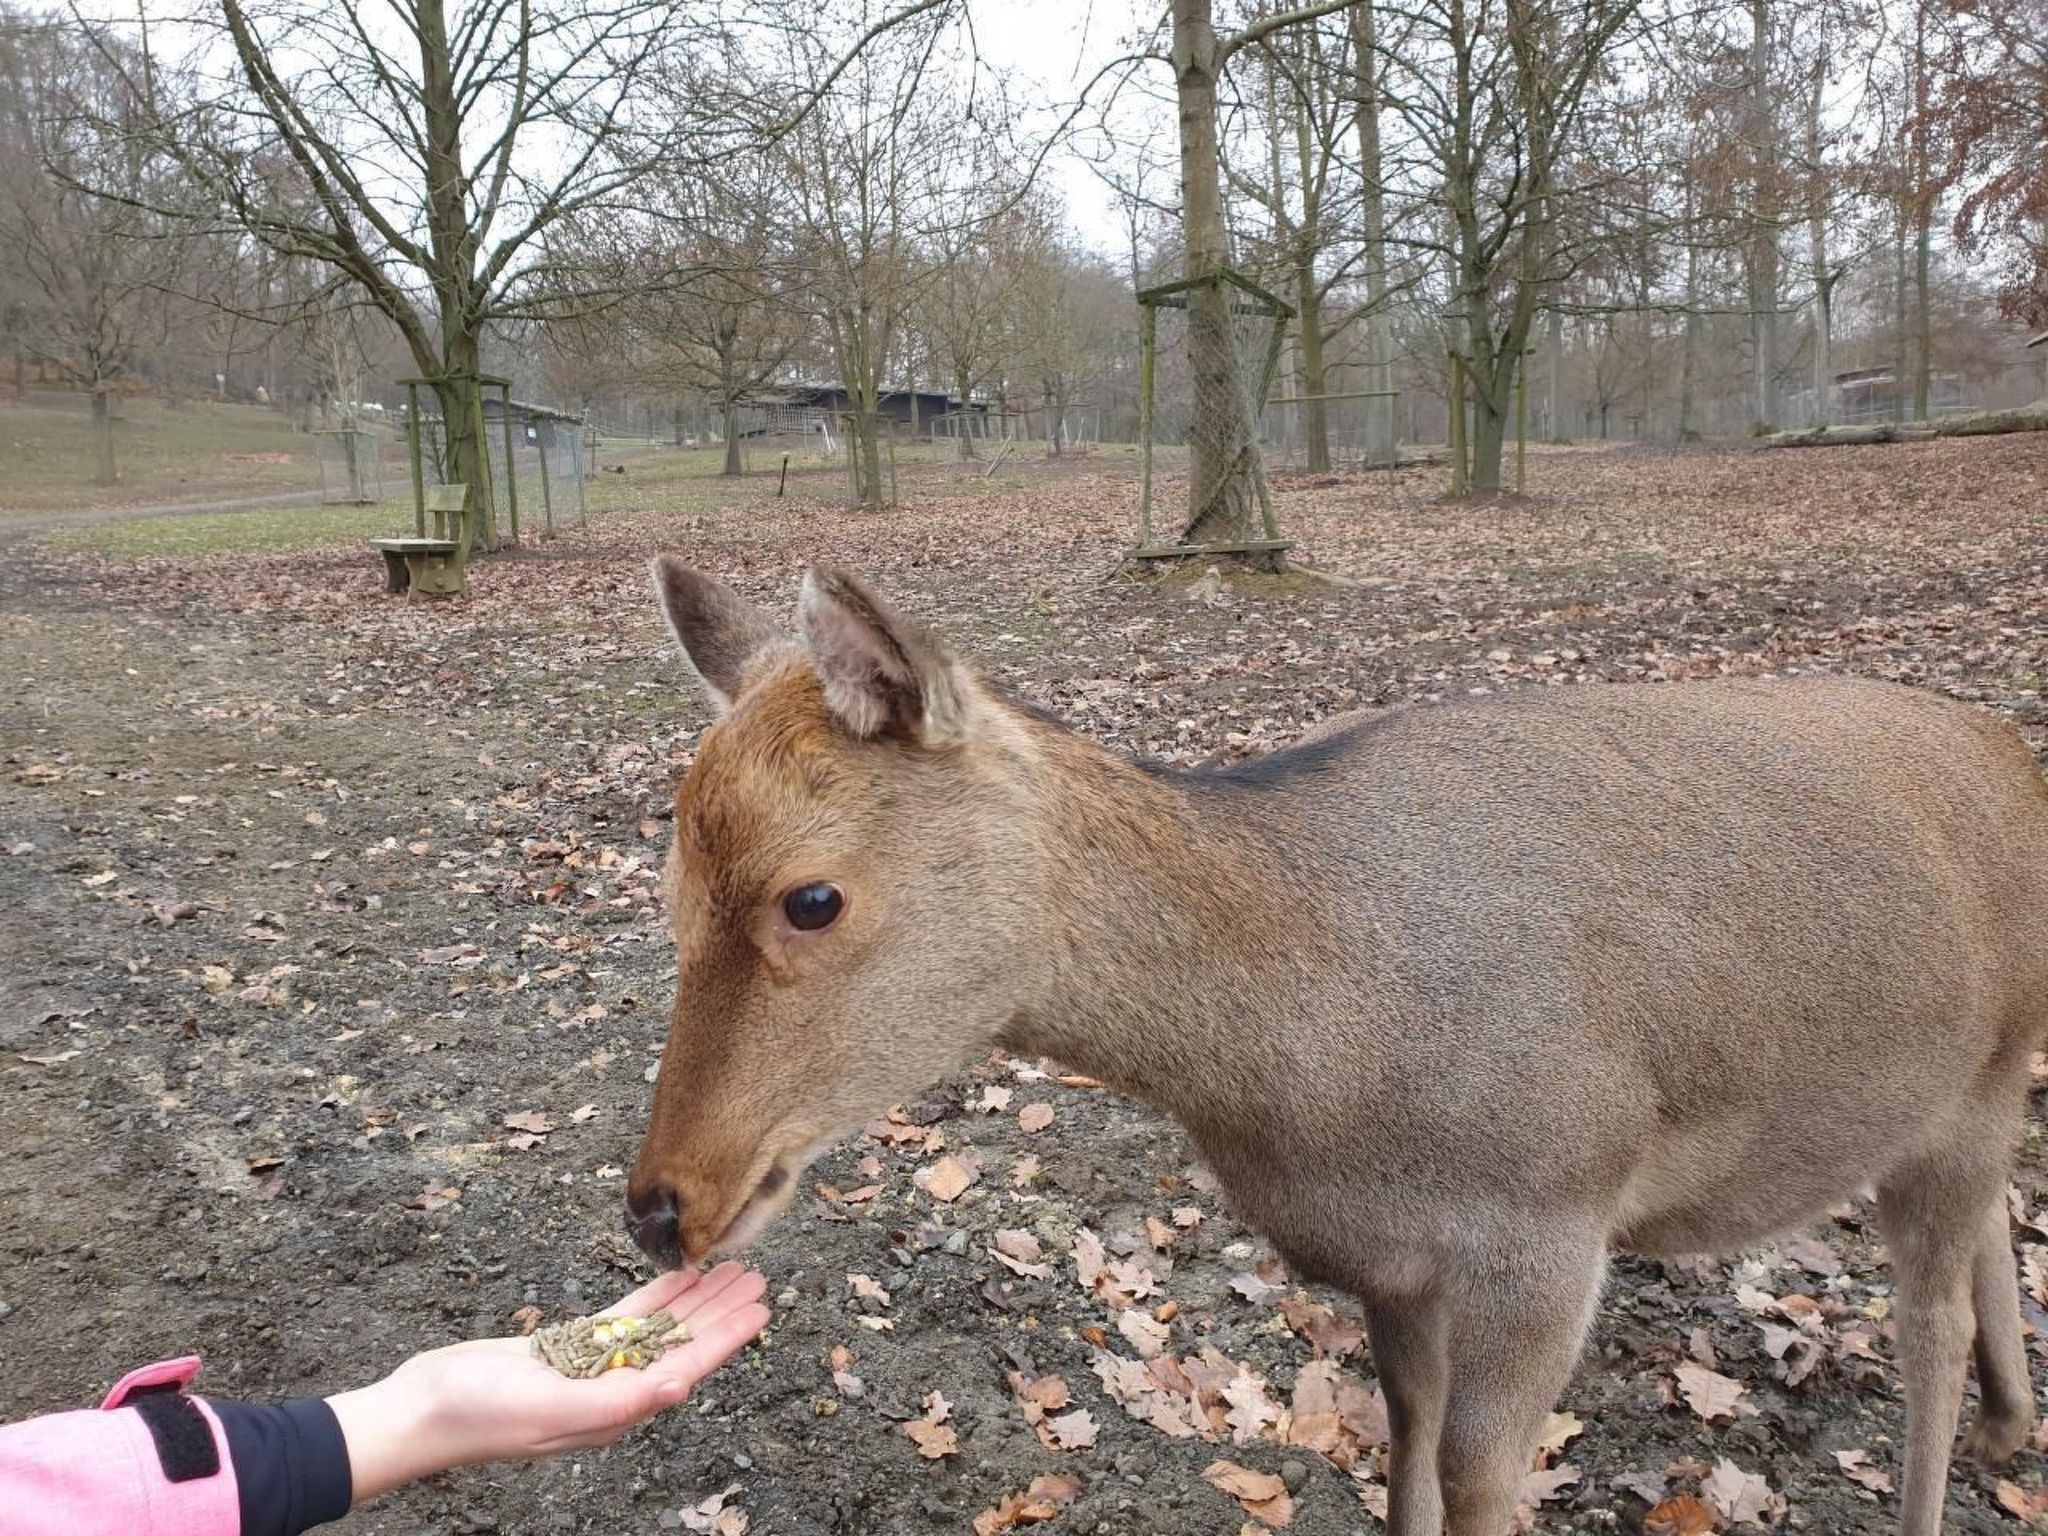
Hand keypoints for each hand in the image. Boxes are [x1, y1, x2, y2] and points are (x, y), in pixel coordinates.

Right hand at [327, 1262, 770, 1503]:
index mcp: (616, 1411)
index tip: (762, 1309)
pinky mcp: (570, 1347)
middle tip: (759, 1278)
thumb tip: (679, 1387)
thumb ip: (618, 1399)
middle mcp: (614, 1391)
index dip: (727, 1338)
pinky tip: (680, 1274)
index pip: (686, 1367)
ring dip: (696, 1298)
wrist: (423, 1409)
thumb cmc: (479, 1414)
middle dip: (722, 1312)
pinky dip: (655, 1295)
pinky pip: (626, 1318)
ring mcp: (593, 1367)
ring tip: (731, 1268)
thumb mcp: (552, 1408)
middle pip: (682, 1344)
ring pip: (659, 1327)